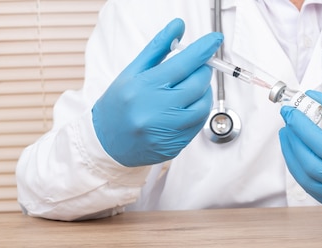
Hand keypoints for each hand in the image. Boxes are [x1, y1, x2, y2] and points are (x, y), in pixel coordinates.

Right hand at [92, 19, 221, 166]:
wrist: (107, 142)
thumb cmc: (119, 104)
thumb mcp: (133, 71)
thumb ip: (158, 48)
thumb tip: (178, 26)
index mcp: (144, 88)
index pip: (183, 65)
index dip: (203, 50)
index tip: (215, 40)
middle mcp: (156, 111)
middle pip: (197, 85)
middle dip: (203, 72)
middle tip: (197, 68)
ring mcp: (166, 131)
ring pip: (203, 107)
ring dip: (204, 93)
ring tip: (192, 87)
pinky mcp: (174, 146)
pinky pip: (198, 126)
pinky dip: (198, 112)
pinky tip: (187, 106)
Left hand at [279, 91, 321, 214]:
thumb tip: (311, 97)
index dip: (301, 127)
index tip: (290, 111)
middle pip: (309, 166)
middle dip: (293, 142)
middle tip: (288, 123)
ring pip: (307, 182)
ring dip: (292, 158)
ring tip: (289, 137)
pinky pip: (314, 192)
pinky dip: (302, 173)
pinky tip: (300, 156)